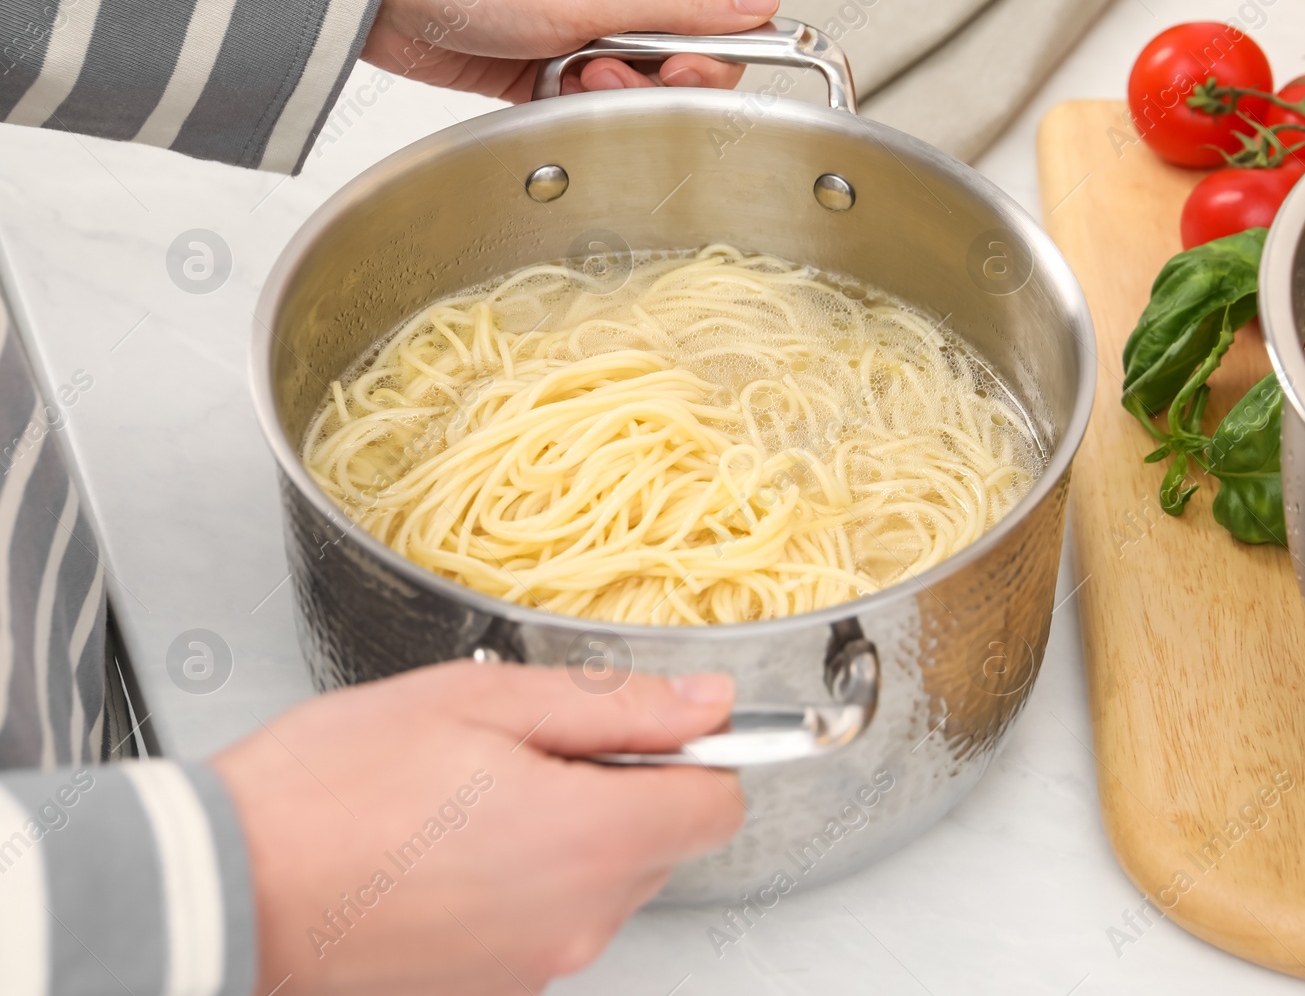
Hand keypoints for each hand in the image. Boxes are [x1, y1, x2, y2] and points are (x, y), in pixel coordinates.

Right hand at [211, 661, 743, 994]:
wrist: (222, 888)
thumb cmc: (330, 788)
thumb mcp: (482, 702)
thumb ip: (616, 705)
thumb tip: (707, 701)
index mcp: (589, 839)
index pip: (718, 804)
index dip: (691, 755)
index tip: (642, 731)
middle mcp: (578, 922)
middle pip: (659, 844)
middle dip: (616, 790)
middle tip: (520, 752)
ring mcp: (534, 969)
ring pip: (600, 883)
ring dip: (564, 835)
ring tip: (468, 799)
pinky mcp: (492, 992)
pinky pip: (546, 924)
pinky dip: (519, 884)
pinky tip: (446, 850)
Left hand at [364, 0, 780, 100]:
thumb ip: (684, 6)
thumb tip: (763, 5)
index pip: (716, 19)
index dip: (705, 58)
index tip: (676, 73)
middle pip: (679, 63)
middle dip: (646, 80)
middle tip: (601, 71)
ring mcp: (581, 29)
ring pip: (631, 90)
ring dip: (601, 95)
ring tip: (561, 72)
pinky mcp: (547, 65)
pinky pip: (586, 103)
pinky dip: (569, 105)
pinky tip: (542, 86)